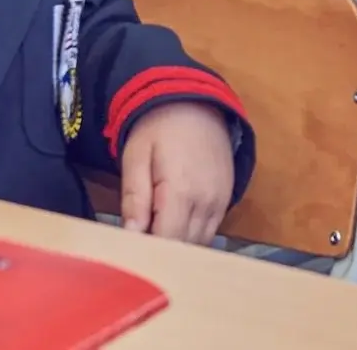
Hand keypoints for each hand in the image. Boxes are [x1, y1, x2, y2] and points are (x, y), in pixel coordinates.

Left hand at [119, 100, 235, 243]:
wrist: (196, 103)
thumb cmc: (158, 128)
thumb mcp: (135, 157)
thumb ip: (134, 198)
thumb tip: (131, 236)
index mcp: (181, 191)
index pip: (167, 241)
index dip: (147, 252)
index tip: (129, 251)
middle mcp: (207, 201)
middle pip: (185, 246)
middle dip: (161, 251)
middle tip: (138, 244)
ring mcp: (221, 201)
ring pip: (200, 242)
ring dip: (178, 245)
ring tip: (156, 233)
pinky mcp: (228, 198)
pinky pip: (211, 230)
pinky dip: (193, 235)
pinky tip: (176, 223)